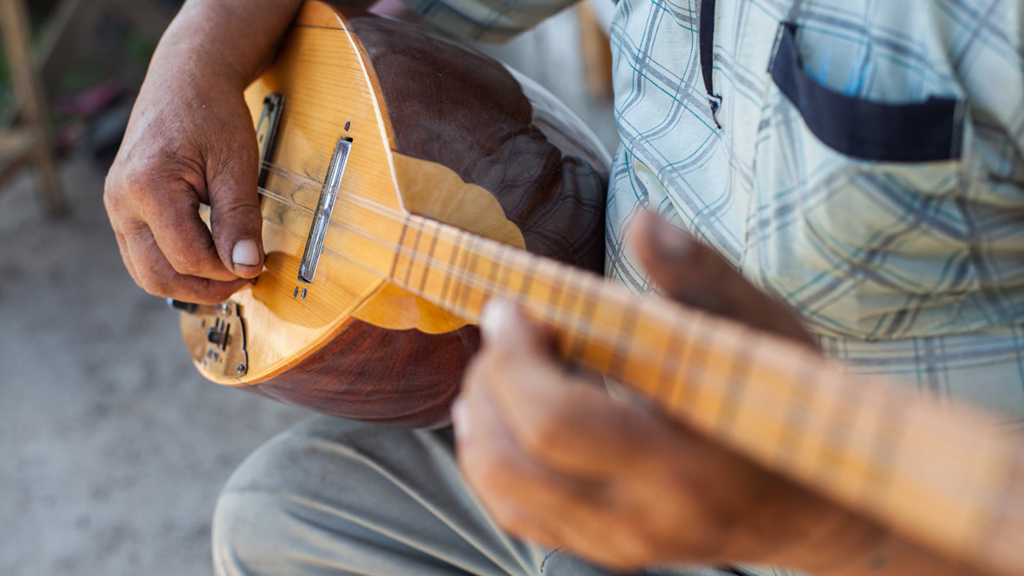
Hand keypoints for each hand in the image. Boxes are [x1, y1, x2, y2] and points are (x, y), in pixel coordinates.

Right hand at [104, 59, 261, 303]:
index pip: (188, 256)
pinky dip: (175, 266)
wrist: (186, 80)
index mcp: (146, 187)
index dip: (227, 271)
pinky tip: (209, 259)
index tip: (258, 266)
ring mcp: (116, 207)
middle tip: (245, 281)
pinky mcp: (123, 210)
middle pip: (157, 276)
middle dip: (206, 289)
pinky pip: (144, 256)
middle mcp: (121, 201)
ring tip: (229, 273)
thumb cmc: (211, 113)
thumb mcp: (236, 165)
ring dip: (189, 284)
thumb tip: (246, 266)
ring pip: (146, 273)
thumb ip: (239, 219)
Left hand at [453, 212, 886, 572]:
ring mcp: (620, 545)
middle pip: (512, 465)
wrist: (821, 505)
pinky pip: (521, 514)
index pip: (557, 425)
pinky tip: (502, 411)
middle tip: (506, 328)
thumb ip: (701, 278)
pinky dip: (494, 456)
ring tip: (498, 363)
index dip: (515, 359)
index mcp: (685, 466)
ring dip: (481, 420)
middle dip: (489, 383)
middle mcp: (643, 519)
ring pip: (504, 495)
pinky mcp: (606, 550)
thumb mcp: (763, 332)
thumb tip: (641, 221)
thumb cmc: (793, 407)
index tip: (511, 306)